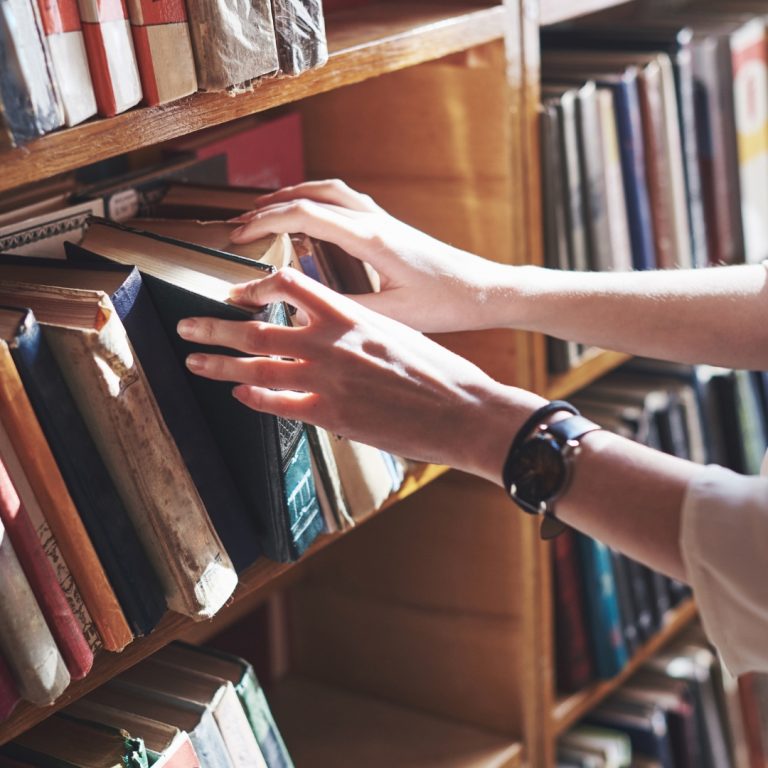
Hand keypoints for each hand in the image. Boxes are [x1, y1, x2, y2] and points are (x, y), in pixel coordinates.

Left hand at [176, 267, 545, 482]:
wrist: (466, 411)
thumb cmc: (441, 372)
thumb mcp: (398, 334)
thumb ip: (359, 332)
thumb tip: (335, 333)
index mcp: (352, 315)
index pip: (290, 285)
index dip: (256, 287)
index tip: (236, 293)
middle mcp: (333, 343)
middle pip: (258, 329)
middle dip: (215, 327)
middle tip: (186, 326)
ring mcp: (329, 380)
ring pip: (257, 368)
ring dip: (219, 364)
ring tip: (193, 361)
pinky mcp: (333, 416)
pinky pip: (279, 405)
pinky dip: (255, 399)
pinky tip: (239, 396)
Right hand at [228, 179, 509, 332]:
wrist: (484, 290)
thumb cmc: (446, 303)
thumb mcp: (392, 316)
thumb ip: (346, 310)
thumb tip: (303, 310)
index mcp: (371, 238)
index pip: (305, 214)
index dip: (265, 222)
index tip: (238, 236)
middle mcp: (375, 220)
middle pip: (312, 194)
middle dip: (271, 205)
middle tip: (241, 223)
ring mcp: (383, 219)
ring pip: (329, 191)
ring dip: (293, 196)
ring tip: (265, 212)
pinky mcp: (389, 227)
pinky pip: (344, 201)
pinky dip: (316, 201)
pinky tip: (310, 219)